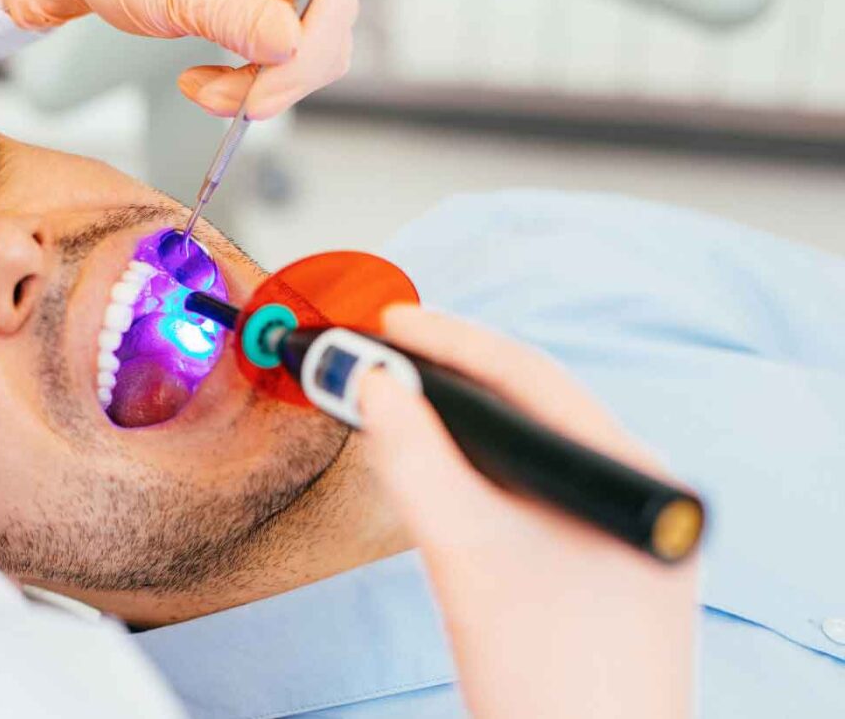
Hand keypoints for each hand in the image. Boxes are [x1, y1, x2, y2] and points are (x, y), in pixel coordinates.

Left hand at [5, 0, 358, 119]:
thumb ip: (239, 18)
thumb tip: (291, 46)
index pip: (330, 5)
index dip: (303, 60)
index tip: (258, 100)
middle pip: (326, 39)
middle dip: (275, 84)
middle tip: (214, 99)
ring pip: (304, 61)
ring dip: (256, 92)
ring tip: (199, 89)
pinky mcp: (262, 19)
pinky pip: (278, 65)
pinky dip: (246, 88)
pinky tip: (208, 85)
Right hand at [359, 305, 697, 718]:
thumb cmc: (548, 683)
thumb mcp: (466, 553)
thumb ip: (414, 458)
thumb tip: (371, 383)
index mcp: (632, 470)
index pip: (530, 376)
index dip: (449, 342)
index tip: (387, 322)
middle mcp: (635, 491)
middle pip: (527, 408)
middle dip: (447, 382)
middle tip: (377, 359)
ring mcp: (616, 531)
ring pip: (521, 454)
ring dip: (455, 430)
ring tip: (393, 405)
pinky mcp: (594, 565)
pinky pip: (524, 495)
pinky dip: (471, 477)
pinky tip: (431, 472)